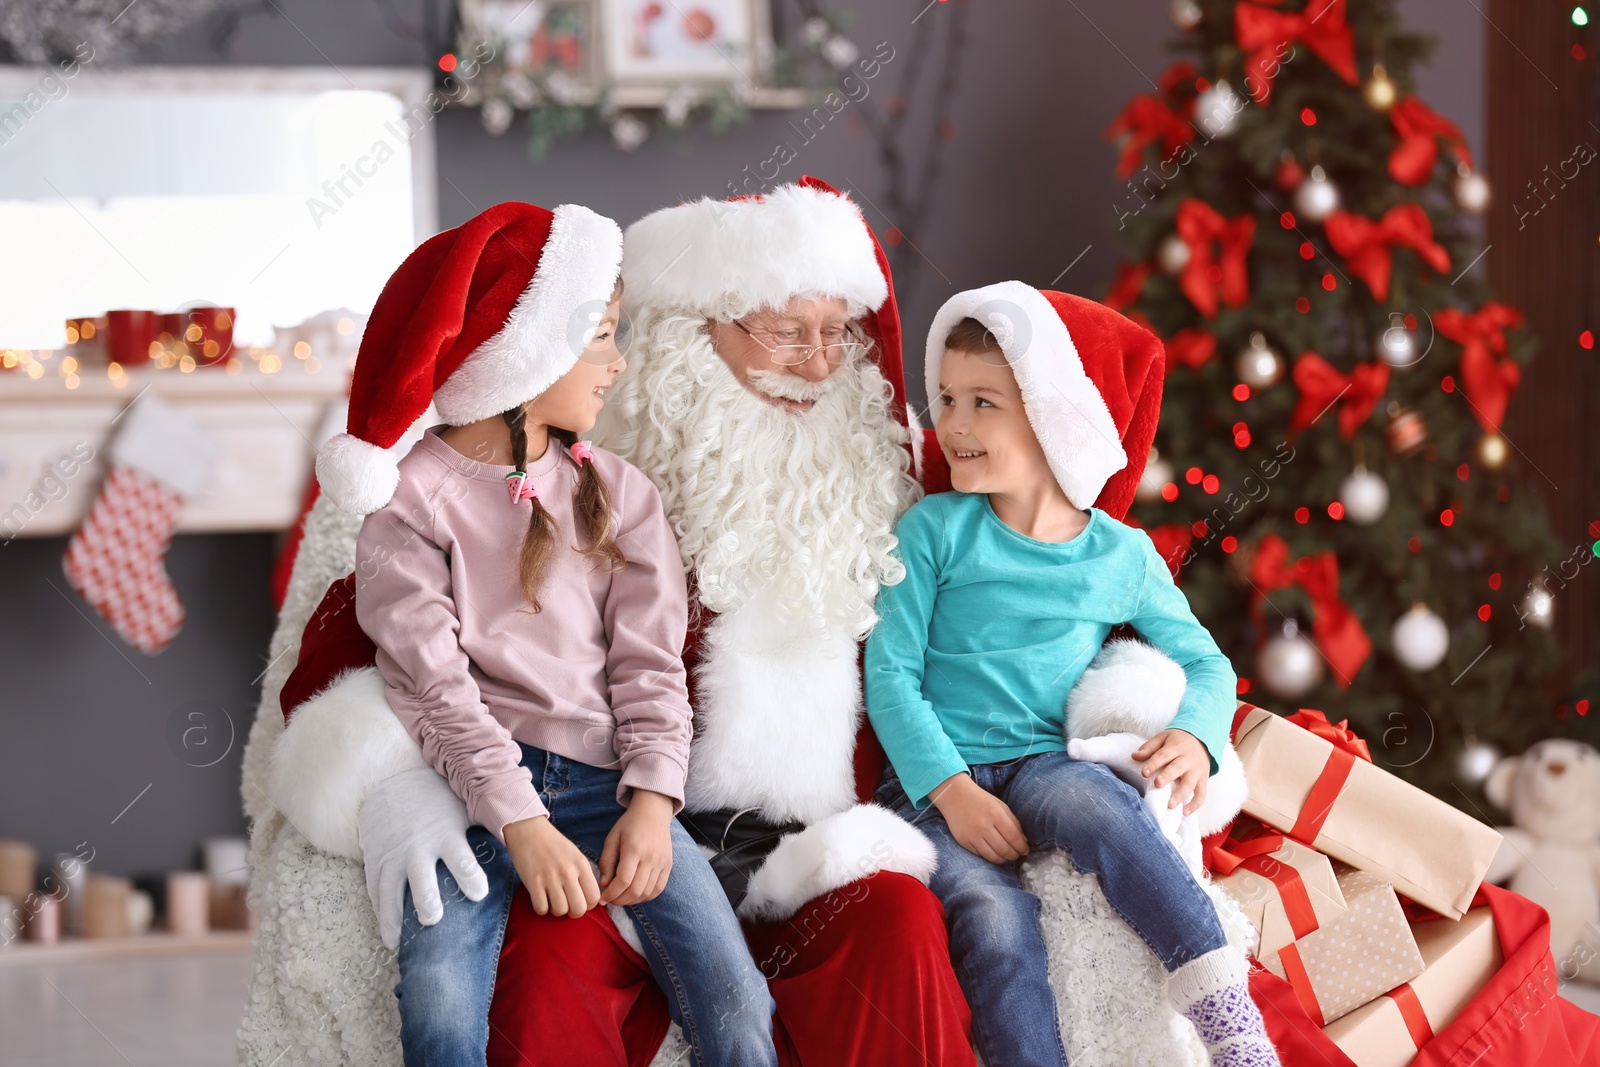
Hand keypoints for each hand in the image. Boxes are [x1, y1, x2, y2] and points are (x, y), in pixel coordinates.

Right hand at [356, 767, 488, 950]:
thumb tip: (522, 839)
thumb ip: (487, 828)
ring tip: (398, 942)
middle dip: (426, 898)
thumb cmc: (437, 802)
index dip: (470, 875)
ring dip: (394, 916)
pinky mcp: (376, 860)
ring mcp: (393, 855)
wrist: (392, 783)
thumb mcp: (463, 810)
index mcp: (445, 834)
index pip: (460, 857)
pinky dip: (379, 910)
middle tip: (433, 919)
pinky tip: (386, 931)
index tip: (479, 894)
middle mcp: (418, 847)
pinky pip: (375, 888)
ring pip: (391, 888)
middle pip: (421, 876)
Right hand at [504, 816, 601, 916]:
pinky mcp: (533, 882)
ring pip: (560, 911)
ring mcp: (550, 878)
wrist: (529, 830)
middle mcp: (568, 872)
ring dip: (556, 910)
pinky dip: (541, 908)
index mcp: (581, 865)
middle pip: (579, 908)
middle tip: (567, 905)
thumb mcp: (575, 855)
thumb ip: (583, 874)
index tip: (581, 901)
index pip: (594, 897)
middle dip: (574, 912)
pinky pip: (541, 908)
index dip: (589, 904)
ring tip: (553, 900)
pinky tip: (541, 899)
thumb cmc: (553, 844)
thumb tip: (590, 898)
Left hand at [599, 789, 674, 905]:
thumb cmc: (629, 824)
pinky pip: (658, 889)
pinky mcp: (668, 866)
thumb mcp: (612, 838)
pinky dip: (646, 897)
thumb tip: (603, 884)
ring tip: (621, 898)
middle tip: (610, 900)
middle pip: (635, 890)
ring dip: (632, 901)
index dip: (611, 894)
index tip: (602, 898)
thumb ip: (606, 861)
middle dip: (620, 900)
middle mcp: (650, 858)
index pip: (623, 880)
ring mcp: (661, 863)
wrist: (653, 812)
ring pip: (647, 893)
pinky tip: (636, 895)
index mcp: (634, 850)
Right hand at [929, 773, 1029, 862]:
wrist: (955, 796)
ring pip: (993, 857)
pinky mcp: (964, 842)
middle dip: (1014, 855)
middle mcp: (983, 826)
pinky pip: (981, 855)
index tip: (1025, 850)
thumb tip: (1024, 841)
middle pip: (1004, 849)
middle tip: (1017, 855)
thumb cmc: (981, 800)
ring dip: (1003, 859)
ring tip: (1006, 856)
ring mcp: (972, 835)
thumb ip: (1014, 823)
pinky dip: (990, 857)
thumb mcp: (1001, 806)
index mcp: (995, 814)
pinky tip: (994, 853)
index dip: (1022, 847)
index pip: (1013, 837)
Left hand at [1132, 729, 1209, 814]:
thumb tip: (1134, 756)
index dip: (1154, 763)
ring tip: (1170, 805)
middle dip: (1168, 776)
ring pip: (1190, 783)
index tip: (1144, 772)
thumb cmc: (1177, 741)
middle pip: (1178, 768)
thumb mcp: (1163, 738)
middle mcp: (1188, 759)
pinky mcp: (1203, 780)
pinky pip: (1201, 794)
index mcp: (1176, 747)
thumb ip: (1149, 747)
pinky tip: (1185, 813)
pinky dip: (1195, 804)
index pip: (1164, 755)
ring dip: (1181, 794)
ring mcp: (1197, 771)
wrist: (1202, 741)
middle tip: (1157, 784)